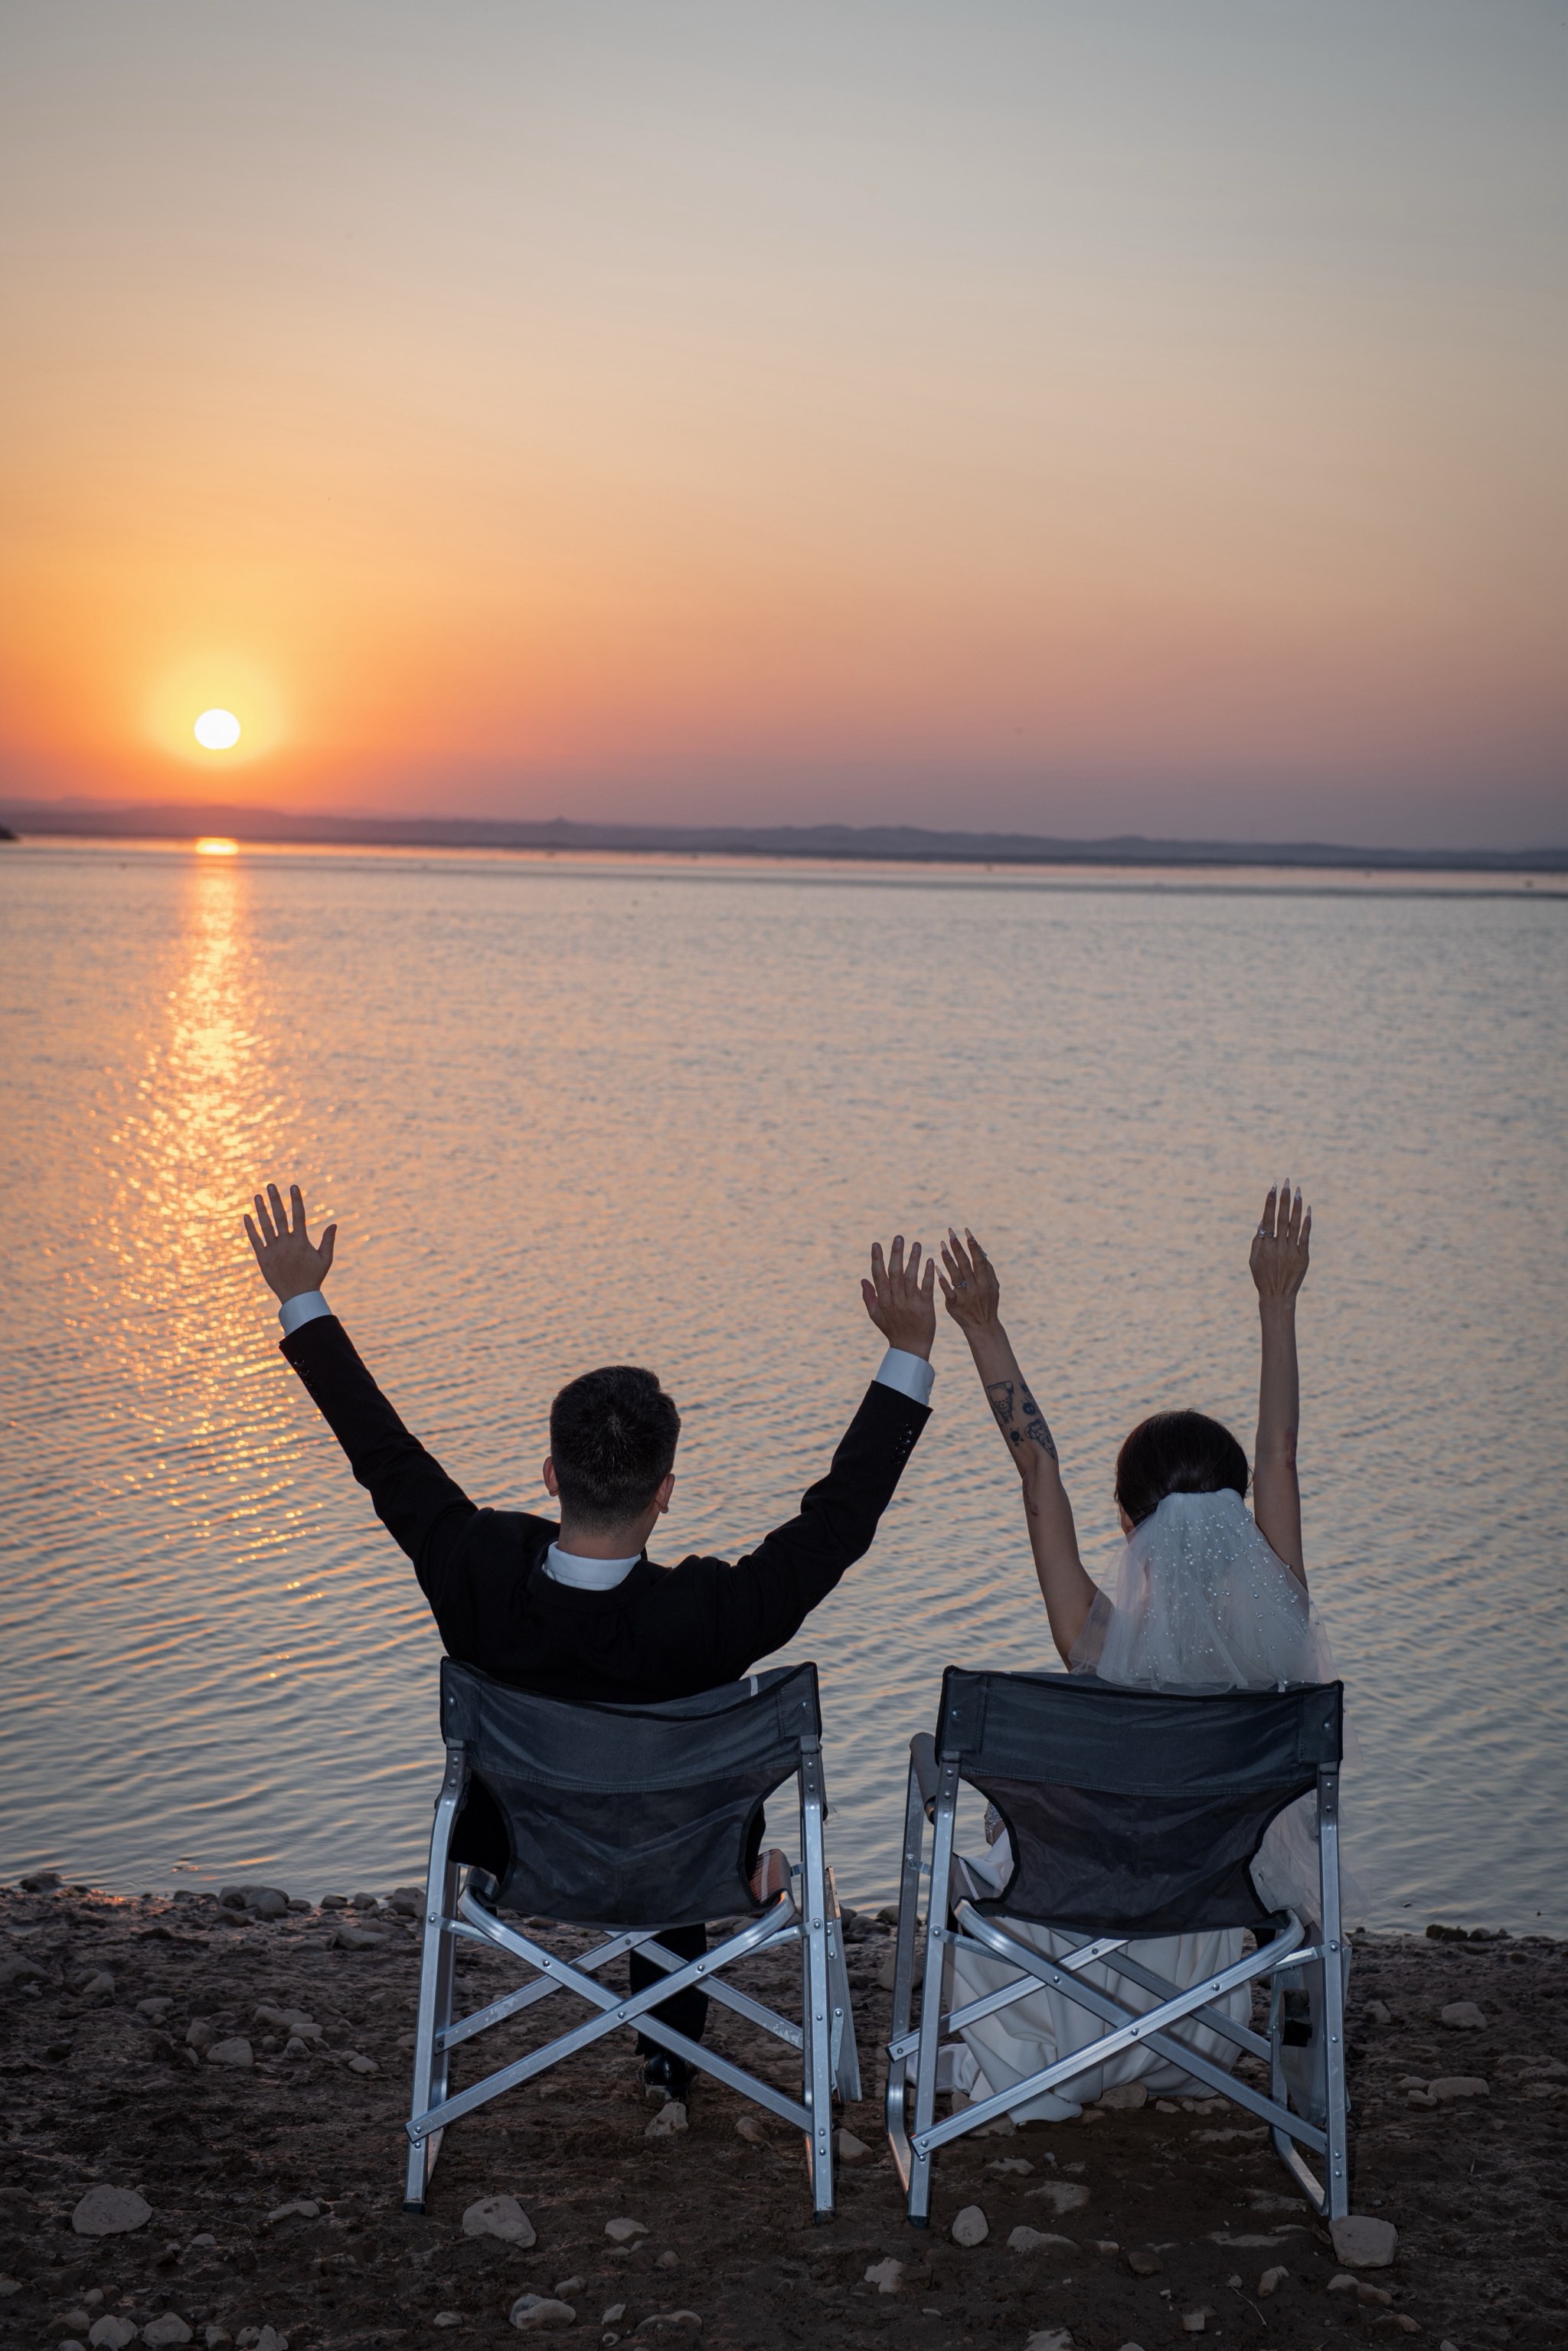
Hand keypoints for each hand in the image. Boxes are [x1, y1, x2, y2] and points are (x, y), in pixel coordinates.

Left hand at [244, 1182, 337, 1302]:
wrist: (297, 1297)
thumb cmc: (313, 1277)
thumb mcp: (325, 1259)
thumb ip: (328, 1241)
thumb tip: (334, 1223)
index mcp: (301, 1242)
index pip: (299, 1215)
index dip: (296, 1200)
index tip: (293, 1186)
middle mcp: (286, 1243)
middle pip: (280, 1217)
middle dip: (275, 1199)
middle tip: (270, 1185)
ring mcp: (273, 1251)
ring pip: (265, 1226)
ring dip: (261, 1210)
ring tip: (257, 1196)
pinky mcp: (263, 1259)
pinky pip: (255, 1240)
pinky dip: (250, 1228)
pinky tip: (246, 1216)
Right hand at [861, 1235, 936, 1358]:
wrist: (910, 1349)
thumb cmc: (893, 1331)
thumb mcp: (876, 1316)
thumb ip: (869, 1297)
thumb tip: (862, 1279)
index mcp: (883, 1301)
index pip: (878, 1276)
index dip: (877, 1259)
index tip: (876, 1244)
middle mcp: (895, 1300)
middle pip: (894, 1273)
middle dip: (895, 1254)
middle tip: (898, 1237)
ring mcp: (910, 1304)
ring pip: (911, 1278)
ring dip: (913, 1260)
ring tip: (917, 1244)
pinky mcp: (925, 1308)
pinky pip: (926, 1288)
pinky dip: (928, 1275)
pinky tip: (930, 1261)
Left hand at [938, 1227, 1001, 1336]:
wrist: (982, 1327)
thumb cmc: (988, 1303)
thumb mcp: (993, 1286)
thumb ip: (988, 1268)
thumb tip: (980, 1249)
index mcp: (986, 1280)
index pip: (979, 1258)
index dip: (972, 1244)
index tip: (966, 1230)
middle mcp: (976, 1286)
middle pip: (965, 1263)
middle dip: (958, 1247)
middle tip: (950, 1232)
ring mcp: (965, 1295)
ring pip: (955, 1274)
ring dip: (948, 1259)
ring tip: (941, 1245)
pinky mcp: (955, 1304)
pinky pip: (948, 1291)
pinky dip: (942, 1281)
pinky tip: (936, 1269)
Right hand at [1250, 1179, 1309, 1306]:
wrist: (1277, 1296)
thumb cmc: (1262, 1277)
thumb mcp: (1253, 1259)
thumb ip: (1257, 1240)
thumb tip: (1262, 1220)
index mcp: (1264, 1245)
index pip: (1267, 1218)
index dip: (1270, 1201)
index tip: (1273, 1186)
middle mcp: (1277, 1246)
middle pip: (1281, 1217)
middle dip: (1284, 1198)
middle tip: (1286, 1182)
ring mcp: (1291, 1251)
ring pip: (1295, 1224)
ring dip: (1296, 1206)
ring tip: (1297, 1190)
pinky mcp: (1303, 1257)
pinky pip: (1305, 1237)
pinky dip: (1307, 1223)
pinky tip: (1308, 1210)